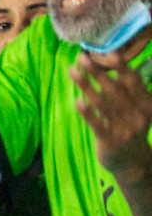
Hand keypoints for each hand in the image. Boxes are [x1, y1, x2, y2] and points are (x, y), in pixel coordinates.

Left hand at [70, 57, 151, 178]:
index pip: (134, 82)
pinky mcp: (110, 141)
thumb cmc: (129, 127)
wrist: (132, 163)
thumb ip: (124, 89)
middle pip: (115, 89)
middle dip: (98, 72)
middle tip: (81, 57)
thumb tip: (106, 61)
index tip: (109, 52)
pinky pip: (97, 124)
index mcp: (146, 105)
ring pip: (102, 104)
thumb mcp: (135, 110)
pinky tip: (77, 101)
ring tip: (72, 71)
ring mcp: (125, 130)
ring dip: (86, 85)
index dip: (121, 66)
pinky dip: (87, 112)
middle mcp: (138, 116)